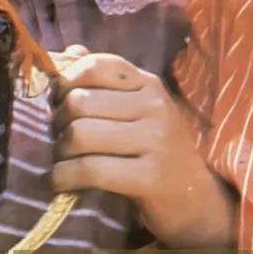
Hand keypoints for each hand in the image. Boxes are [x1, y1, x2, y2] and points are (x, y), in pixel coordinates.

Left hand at [50, 46, 235, 246]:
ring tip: (64, 163)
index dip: (65, 84)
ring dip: (60, 154)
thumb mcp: (136, 111)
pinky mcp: (150, 177)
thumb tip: (68, 52)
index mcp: (149, 84)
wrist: (194, 200)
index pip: (95, 66)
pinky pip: (90, 170)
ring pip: (80, 135)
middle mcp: (155, 106)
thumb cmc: (156, 153)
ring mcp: (156, 141)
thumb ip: (104, 81)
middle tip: (60, 141)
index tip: (59, 105)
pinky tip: (63, 183)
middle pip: (79, 102)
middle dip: (58, 124)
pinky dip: (65, 178)